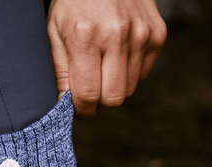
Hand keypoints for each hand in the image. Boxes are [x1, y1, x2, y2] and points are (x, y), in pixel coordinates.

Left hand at [47, 0, 166, 117]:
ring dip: (113, 87)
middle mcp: (117, 35)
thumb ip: (59, 72)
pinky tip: (118, 54)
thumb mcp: (55, 32)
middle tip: (90, 92)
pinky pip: (142, 74)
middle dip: (99, 104)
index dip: (82, 110)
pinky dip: (129, 72)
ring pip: (128, 90)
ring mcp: (141, 34)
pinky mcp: (157, 34)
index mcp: (86, 36)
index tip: (77, 109)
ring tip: (102, 66)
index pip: (88, 96)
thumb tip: (64, 106)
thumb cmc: (75, 3)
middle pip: (112, 99)